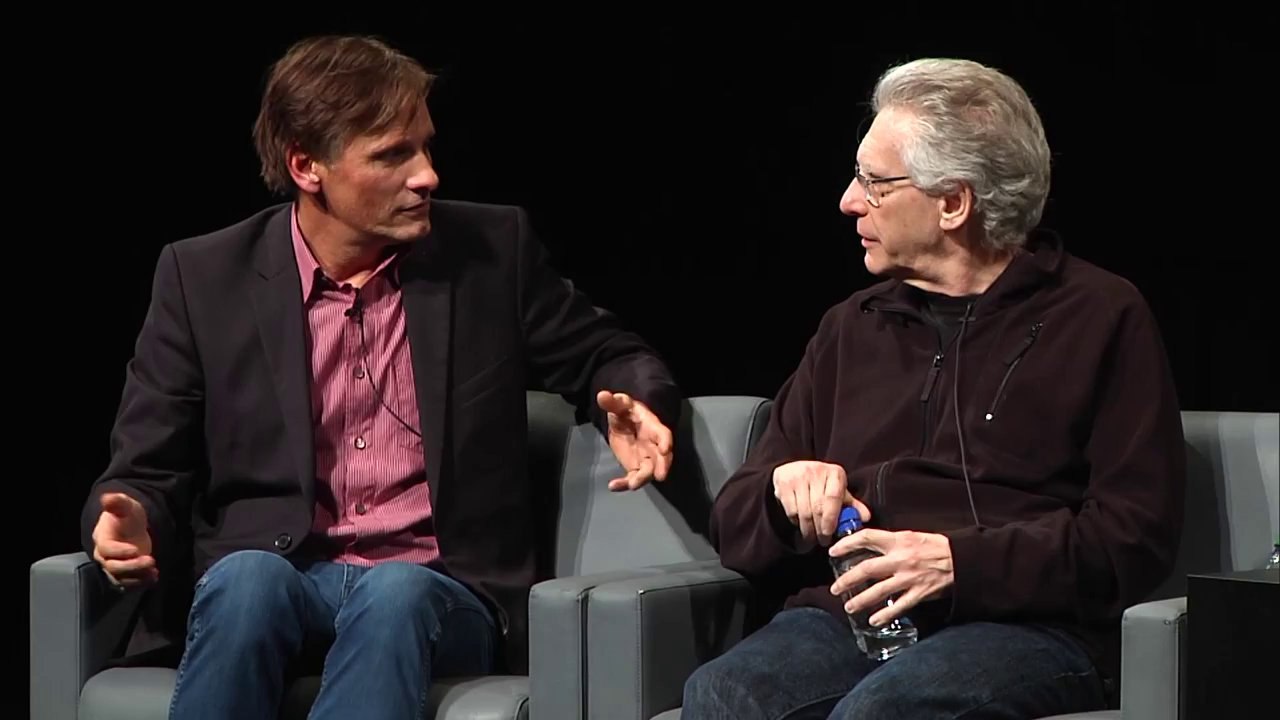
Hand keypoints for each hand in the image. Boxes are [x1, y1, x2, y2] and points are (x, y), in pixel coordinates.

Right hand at [91, 492, 157, 589]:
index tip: (135, 550)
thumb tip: (107, 497)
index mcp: (102, 539)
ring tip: (154, 572)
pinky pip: (128, 583)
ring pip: (120, 578)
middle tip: (151, 561)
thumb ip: (117, 502)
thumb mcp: (125, 506)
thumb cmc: (126, 516)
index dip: (119, 551)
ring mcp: (114, 567)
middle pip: (113, 567)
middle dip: (132, 566)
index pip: (106, 549)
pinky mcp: (124, 574)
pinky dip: (141, 583)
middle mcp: (104, 556)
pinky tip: (154, 577)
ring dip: (138, 577)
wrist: (131, 527)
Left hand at [598, 390, 673, 490]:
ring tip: (633, 485)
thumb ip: (612, 402)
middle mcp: (654, 445)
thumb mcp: (619, 404)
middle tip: (660, 476)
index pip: (663, 434)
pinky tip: (613, 486)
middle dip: (662, 466)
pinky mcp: (635, 468)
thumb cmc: (627, 411)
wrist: (626, 422)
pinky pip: (632, 478)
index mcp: (653, 426)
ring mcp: (645, 458)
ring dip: (642, 479)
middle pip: (662, 458)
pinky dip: (624, 484)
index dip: (666, 441)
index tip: (666, 449)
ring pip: (648, 471)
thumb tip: (602, 395)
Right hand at [772, 460, 867, 547]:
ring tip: (812, 538)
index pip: (833, 498)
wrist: (793, 468)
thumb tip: (866, 517)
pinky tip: (801, 525)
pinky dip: (796, 522)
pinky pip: (791, 510)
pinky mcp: (783, 483)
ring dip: (808, 530)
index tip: (830, 533)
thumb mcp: (837, 489)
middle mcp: (816, 471)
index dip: (831, 519)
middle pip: (818, 508)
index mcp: (834, 473)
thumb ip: (851, 504)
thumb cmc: (820, 483)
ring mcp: (798, 476)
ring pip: (804, 512)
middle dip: (820, 529)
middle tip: (822, 541)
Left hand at [828, 529, 953, 626]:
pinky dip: (885, 614)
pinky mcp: (919, 593)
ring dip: (861, 600)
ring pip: (879, 591)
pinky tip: (874, 621)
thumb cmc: (936, 546)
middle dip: (847, 580)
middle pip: (867, 569)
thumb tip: (868, 544)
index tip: (833, 551)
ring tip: (849, 606)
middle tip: (834, 589)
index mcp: (898, 541)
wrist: (962, 559)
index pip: (866, 538)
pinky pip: (899, 606)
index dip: (847, 544)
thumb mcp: (911, 536)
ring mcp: (909, 577)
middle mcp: (901, 559)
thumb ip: (891, 541)